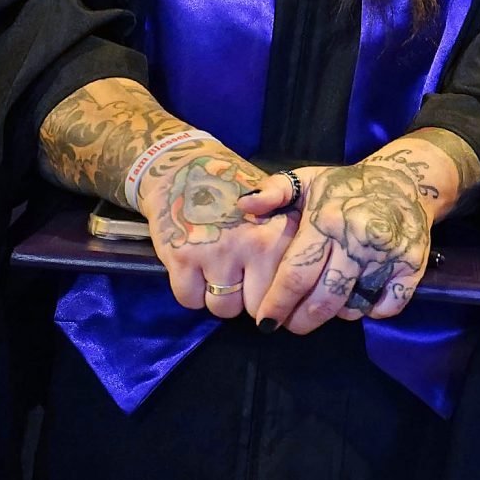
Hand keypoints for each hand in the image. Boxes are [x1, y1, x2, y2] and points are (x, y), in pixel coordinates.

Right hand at [134, 139, 294, 322]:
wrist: (185, 169)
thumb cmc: (237, 194)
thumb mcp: (277, 209)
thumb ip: (291, 249)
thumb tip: (298, 298)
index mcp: (282, 233)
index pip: (290, 292)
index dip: (280, 299)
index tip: (271, 290)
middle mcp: (254, 244)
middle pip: (257, 307)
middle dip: (249, 300)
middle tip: (242, 278)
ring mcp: (217, 252)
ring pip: (224, 309)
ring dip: (220, 298)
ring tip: (219, 270)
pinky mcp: (182, 258)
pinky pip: (190, 301)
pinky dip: (191, 292)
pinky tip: (195, 268)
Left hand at [243, 156, 434, 332]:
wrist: (406, 179)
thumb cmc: (347, 186)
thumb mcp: (308, 180)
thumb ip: (274, 191)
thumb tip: (244, 206)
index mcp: (327, 220)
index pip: (295, 275)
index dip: (277, 305)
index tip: (265, 323)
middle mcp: (358, 238)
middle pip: (323, 300)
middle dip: (301, 321)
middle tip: (291, 324)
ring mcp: (388, 253)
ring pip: (354, 307)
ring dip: (336, 315)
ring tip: (324, 305)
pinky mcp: (412, 264)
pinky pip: (387, 306)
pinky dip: (371, 310)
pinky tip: (360, 298)